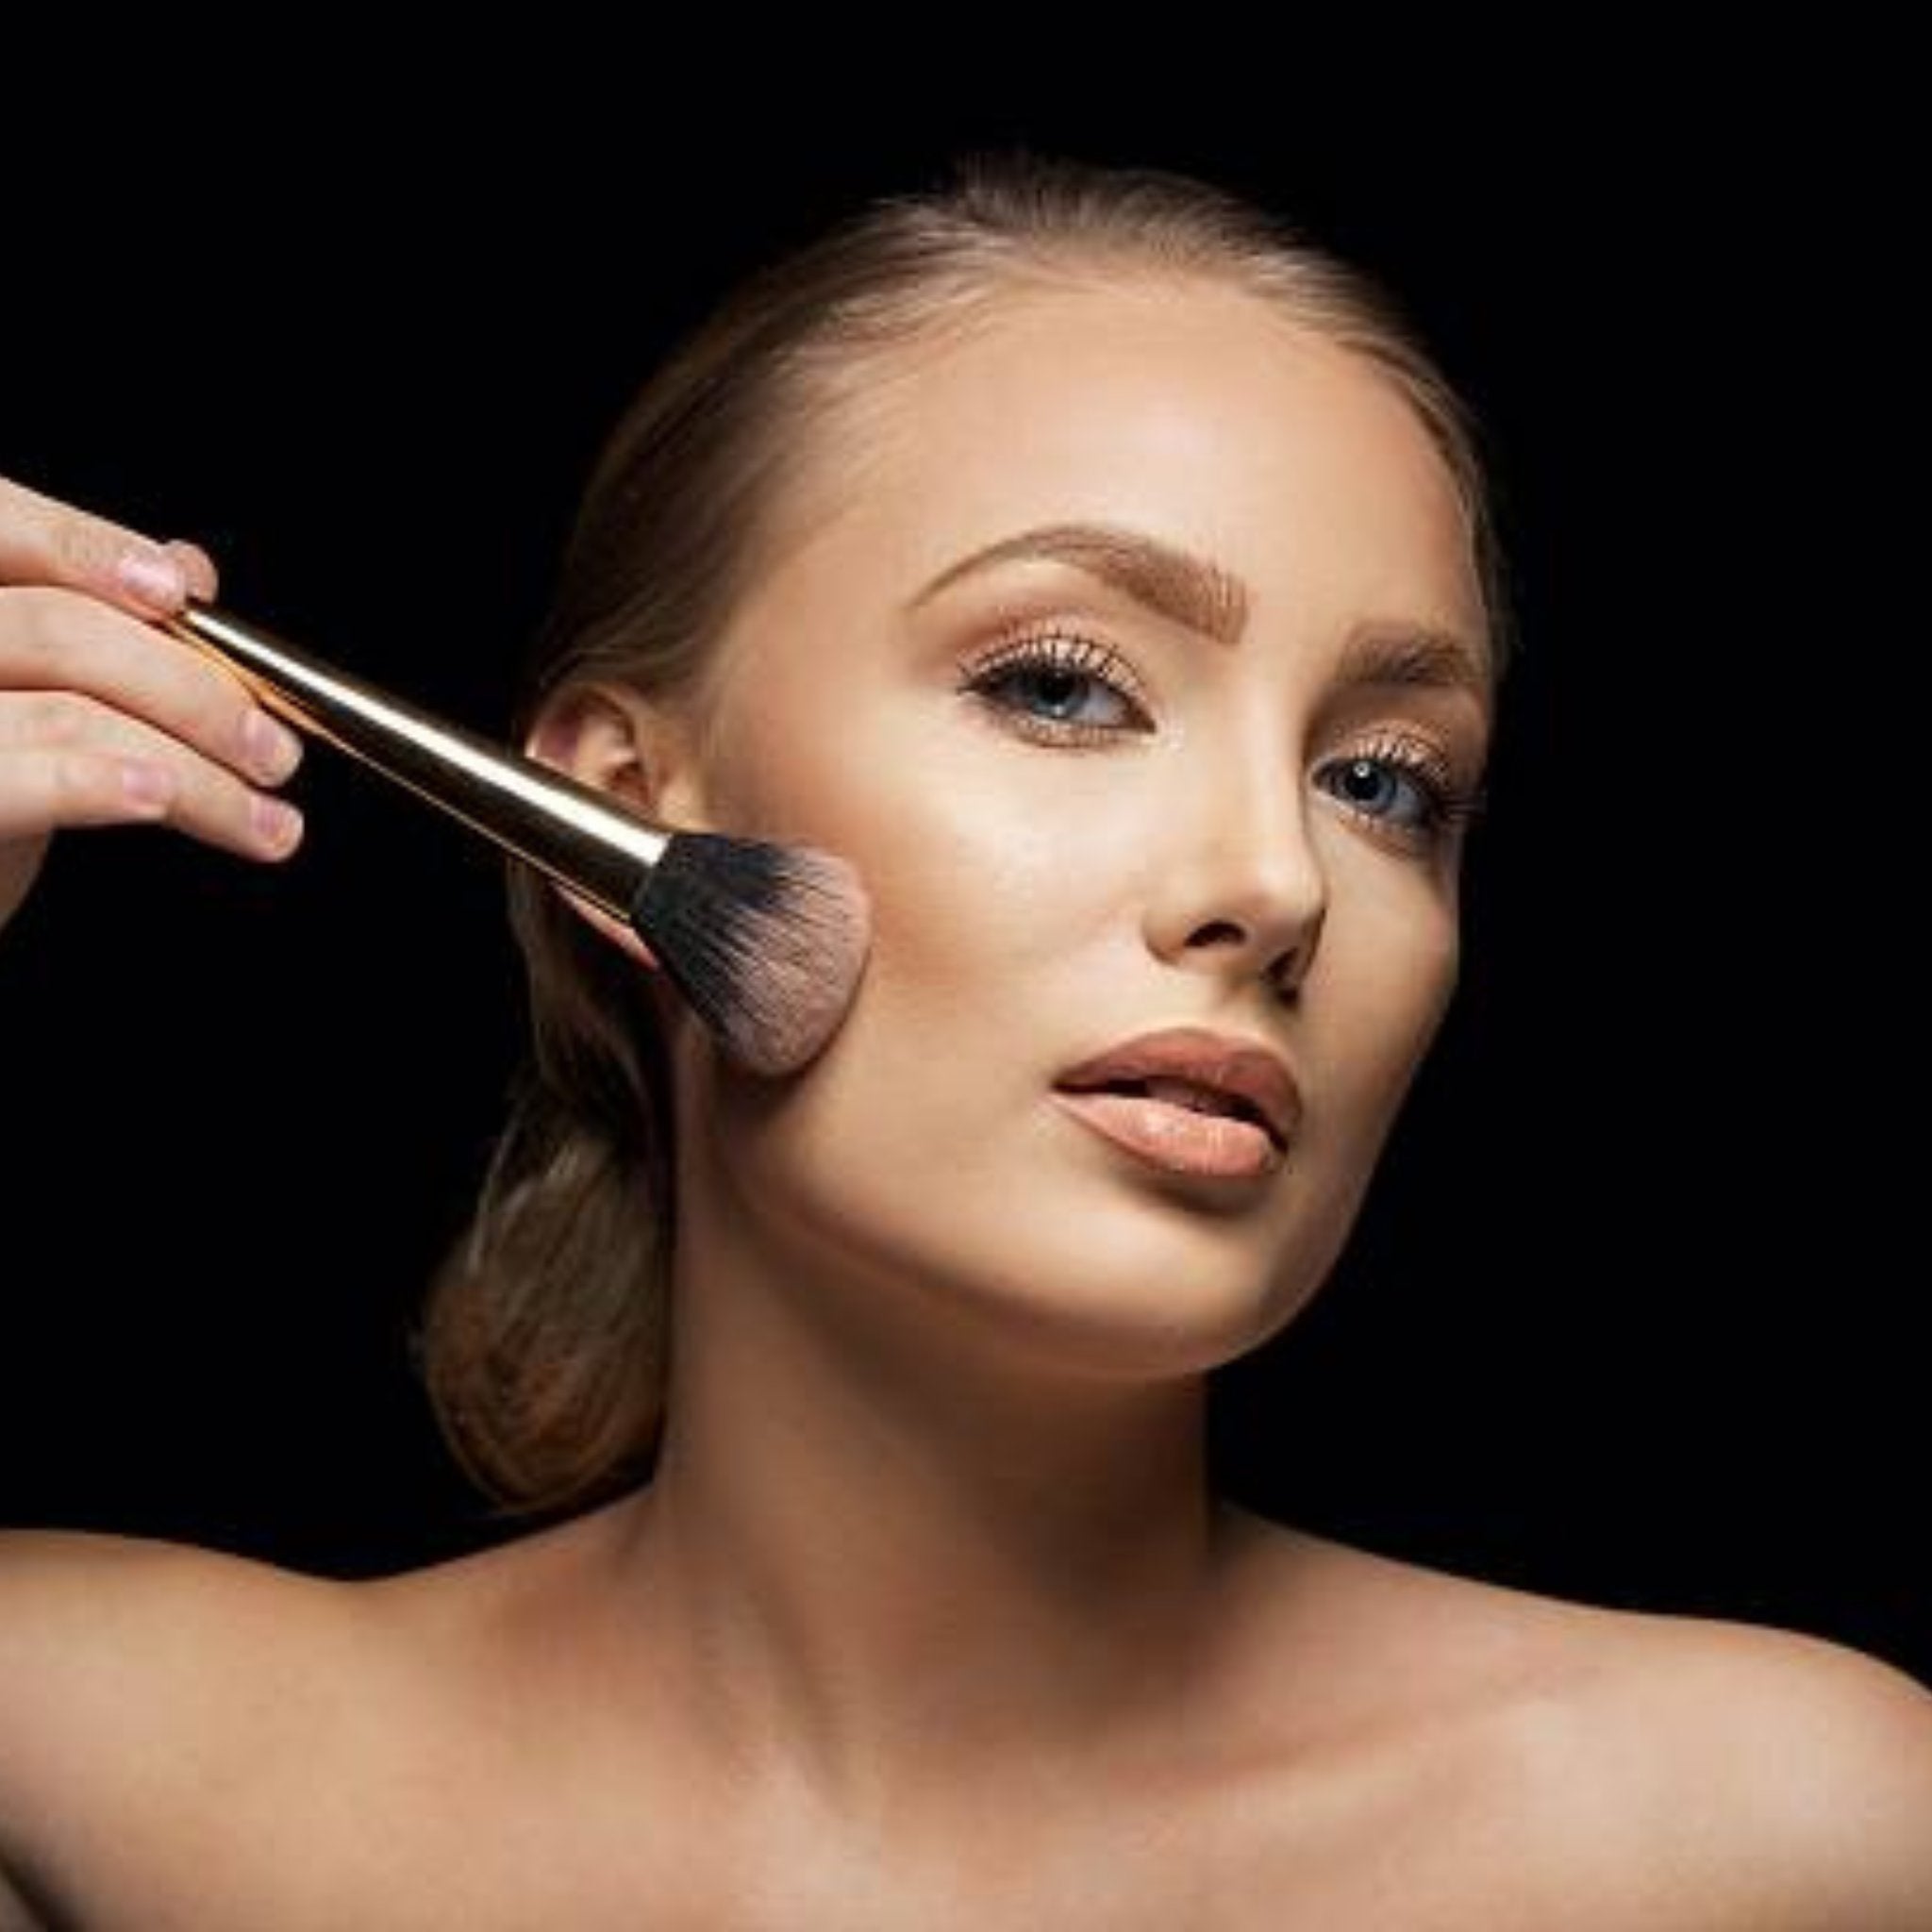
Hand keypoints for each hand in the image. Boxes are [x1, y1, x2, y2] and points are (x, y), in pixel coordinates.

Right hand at [0, 474, 304, 934]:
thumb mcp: (28, 696)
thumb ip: (91, 624)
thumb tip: (185, 569)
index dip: (87, 548)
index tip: (184, 595)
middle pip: (57, 630)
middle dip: (193, 689)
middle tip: (274, 749)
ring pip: (70, 712)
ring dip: (196, 767)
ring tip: (268, 817)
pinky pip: (26, 779)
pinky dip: (106, 785)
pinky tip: (167, 800)